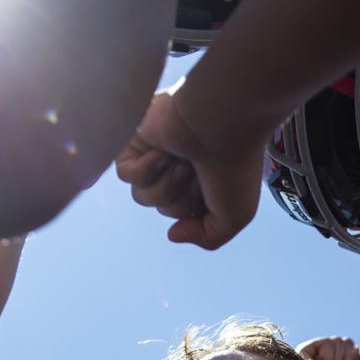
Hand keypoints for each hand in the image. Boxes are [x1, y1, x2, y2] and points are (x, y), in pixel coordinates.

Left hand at [115, 87, 266, 249]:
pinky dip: (146, 169)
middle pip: (162, 207)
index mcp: (199, 178)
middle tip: (199, 170)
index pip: (182, 216)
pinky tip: (164, 152)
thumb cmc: (234, 165)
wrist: (224, 122)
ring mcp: (156, 149)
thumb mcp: (233, 217)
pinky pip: (125, 174)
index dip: (196, 211)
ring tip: (184, 162)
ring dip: (166, 187)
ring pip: (141, 196)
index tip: (215, 188)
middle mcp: (177, 163)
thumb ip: (207, 237)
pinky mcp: (136, 137)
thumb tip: (172, 234)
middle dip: (182, 199)